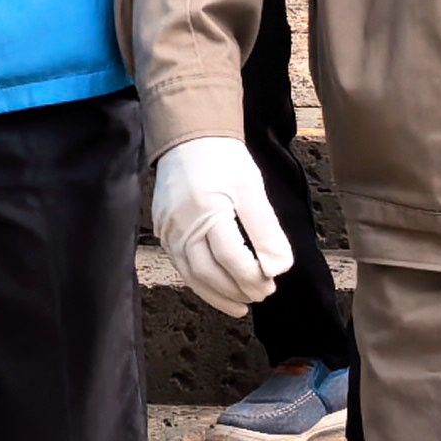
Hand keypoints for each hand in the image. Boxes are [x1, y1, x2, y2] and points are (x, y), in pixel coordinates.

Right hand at [152, 134, 290, 316]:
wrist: (188, 136)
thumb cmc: (223, 159)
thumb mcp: (252, 188)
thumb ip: (266, 230)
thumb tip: (278, 268)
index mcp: (206, 209)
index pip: (231, 257)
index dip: (253, 276)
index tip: (272, 281)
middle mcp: (181, 223)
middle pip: (208, 271)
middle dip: (236, 289)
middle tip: (261, 295)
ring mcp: (167, 229)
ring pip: (191, 274)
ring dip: (217, 294)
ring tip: (241, 304)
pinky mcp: (162, 231)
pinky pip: (181, 264)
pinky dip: (200, 282)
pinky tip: (217, 289)